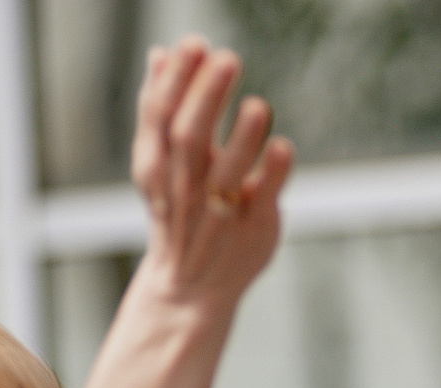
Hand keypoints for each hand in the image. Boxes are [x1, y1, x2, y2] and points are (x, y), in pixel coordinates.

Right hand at [129, 38, 294, 314]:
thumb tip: (160, 53)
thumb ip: (161, 112)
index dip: (176, 80)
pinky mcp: (254, 229)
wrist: (190, 290)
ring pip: (227, 172)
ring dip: (242, 136)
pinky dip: (272, 173)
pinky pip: (263, 200)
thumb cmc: (181, 214)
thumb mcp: (160, 165)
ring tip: (257, 104)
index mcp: (158, 169)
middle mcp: (185, 189)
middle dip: (206, 96)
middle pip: (190, 137)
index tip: (194, 44)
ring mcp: (219, 212)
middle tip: (228, 57)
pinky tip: (283, 146)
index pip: (160, 117)